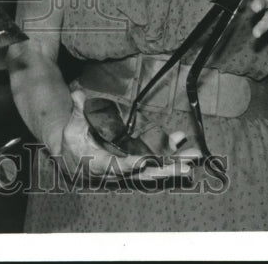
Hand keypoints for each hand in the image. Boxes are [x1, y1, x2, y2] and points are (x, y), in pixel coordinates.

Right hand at [56, 89, 198, 181]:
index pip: (117, 167)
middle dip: (167, 170)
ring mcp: (130, 169)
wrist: (74, 160)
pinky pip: (156, 160)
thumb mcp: (72, 127)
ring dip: (176, 163)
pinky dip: (170, 153)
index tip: (145, 162)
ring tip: (195, 156)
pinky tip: (182, 140)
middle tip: (187, 167)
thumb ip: (78, 111)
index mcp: (101, 164)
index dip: (131, 165)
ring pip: (156, 169)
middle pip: (146, 173)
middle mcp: (120, 171)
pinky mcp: (137, 164)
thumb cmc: (73, 142)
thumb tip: (77, 93)